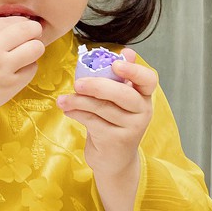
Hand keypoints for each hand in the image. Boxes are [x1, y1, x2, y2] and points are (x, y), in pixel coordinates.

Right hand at [0, 16, 45, 122]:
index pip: (13, 20)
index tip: (21, 28)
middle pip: (30, 30)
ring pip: (36, 49)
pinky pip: (32, 69)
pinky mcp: (10, 86)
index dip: (22, 22)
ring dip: (34, 49)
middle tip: (31, 37)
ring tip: (24, 53)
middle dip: (34, 32)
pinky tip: (15, 69)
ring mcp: (3, 68)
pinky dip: (27, 67)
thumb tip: (22, 22)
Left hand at [57, 48, 155, 178]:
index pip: (148, 80)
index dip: (134, 70)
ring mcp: (132, 128)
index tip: (116, 64)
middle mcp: (143, 111)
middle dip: (98, 86)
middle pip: (123, 94)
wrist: (113, 160)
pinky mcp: (116, 141)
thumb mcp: (117, 100)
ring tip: (62, 100)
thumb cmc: (112, 122)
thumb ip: (118, 77)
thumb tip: (127, 50)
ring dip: (78, 101)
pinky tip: (67, 110)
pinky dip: (77, 113)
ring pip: (103, 108)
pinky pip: (93, 121)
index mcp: (144, 96)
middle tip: (77, 83)